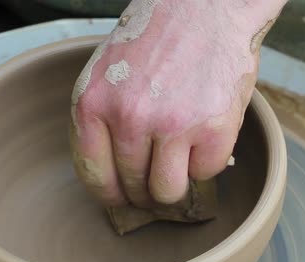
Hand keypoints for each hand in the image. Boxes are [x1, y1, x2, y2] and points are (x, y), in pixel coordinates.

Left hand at [70, 0, 284, 206]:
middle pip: (132, 188)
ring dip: (174, 185)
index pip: (93, 176)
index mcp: (92, 103)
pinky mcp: (212, 127)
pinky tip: (203, 136)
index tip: (121, 198)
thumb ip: (102, 121)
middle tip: (156, 178)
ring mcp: (171, 124)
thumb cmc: (155, 41)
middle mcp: (128, 117)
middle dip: (144, 191)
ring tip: (180, 163)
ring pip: (167, 192)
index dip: (109, 195)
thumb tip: (112, 177)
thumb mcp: (107, 74)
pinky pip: (204, 173)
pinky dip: (206, 162)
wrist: (205, 7)